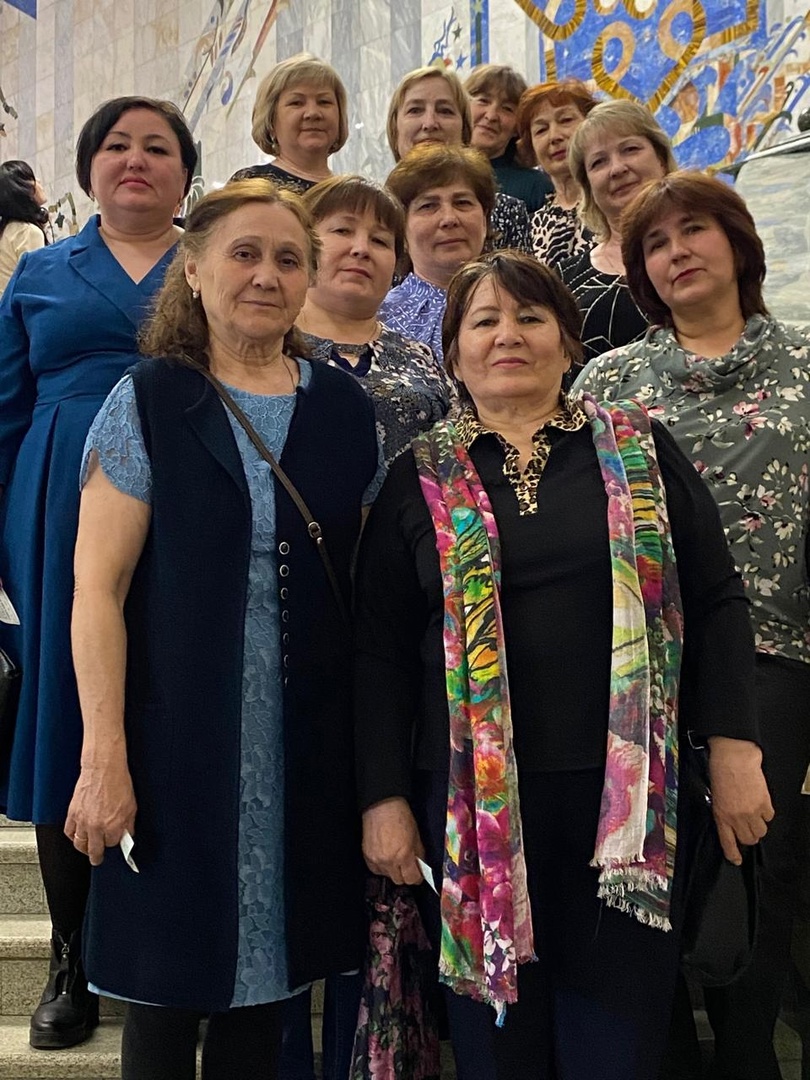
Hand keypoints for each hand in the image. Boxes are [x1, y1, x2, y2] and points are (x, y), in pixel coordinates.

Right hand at [64, 762, 136, 865]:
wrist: (103, 768)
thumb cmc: (118, 783)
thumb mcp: (132, 806)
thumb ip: (128, 824)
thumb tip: (127, 835)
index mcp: (113, 825)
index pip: (113, 844)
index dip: (115, 843)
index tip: (115, 841)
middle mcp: (97, 826)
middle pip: (94, 851)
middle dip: (97, 857)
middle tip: (97, 859)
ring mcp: (83, 821)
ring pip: (79, 844)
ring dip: (84, 848)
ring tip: (87, 849)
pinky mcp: (73, 813)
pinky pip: (69, 832)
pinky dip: (72, 836)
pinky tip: (77, 836)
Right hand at [362, 797, 424, 885]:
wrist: (381, 806)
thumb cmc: (401, 817)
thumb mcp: (416, 835)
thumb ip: (418, 854)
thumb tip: (421, 867)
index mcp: (404, 855)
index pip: (412, 879)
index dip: (417, 877)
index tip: (418, 873)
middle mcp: (389, 861)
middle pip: (399, 880)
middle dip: (405, 875)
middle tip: (407, 866)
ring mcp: (376, 860)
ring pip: (387, 876)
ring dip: (393, 871)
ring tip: (395, 859)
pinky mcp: (367, 856)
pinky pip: (376, 870)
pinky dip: (382, 867)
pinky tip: (385, 857)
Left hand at [707, 736, 774, 864]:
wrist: (734, 757)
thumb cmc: (721, 772)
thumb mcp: (715, 796)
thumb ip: (722, 812)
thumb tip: (729, 823)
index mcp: (721, 815)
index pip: (728, 843)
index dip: (733, 854)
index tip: (736, 859)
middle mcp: (737, 817)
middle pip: (749, 840)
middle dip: (748, 836)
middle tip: (746, 826)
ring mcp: (752, 812)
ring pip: (761, 832)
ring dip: (758, 826)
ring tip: (753, 814)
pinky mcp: (764, 804)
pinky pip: (769, 817)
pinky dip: (766, 813)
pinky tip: (759, 804)